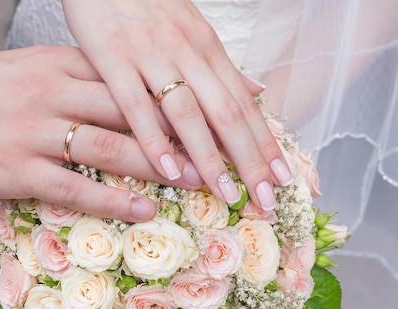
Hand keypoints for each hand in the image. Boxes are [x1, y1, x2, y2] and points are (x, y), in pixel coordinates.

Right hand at [0, 46, 202, 221]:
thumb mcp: (22, 72)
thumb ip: (69, 81)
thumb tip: (115, 97)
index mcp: (57, 65)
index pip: (130, 77)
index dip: (178, 92)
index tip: (217, 103)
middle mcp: (52, 94)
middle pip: (132, 111)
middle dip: (183, 132)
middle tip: (223, 151)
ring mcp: (34, 133)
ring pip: (111, 148)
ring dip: (159, 166)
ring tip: (198, 181)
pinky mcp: (15, 171)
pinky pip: (75, 188)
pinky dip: (114, 201)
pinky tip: (144, 209)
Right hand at [62, 0, 292, 209]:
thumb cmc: (147, 2)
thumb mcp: (193, 29)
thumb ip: (222, 67)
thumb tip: (258, 91)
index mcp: (207, 50)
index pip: (244, 105)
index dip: (266, 143)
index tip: (283, 178)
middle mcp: (187, 54)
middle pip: (226, 115)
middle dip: (250, 160)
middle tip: (266, 200)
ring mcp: (150, 56)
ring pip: (187, 113)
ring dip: (208, 158)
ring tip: (225, 194)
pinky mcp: (113, 58)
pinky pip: (134, 104)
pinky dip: (152, 137)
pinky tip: (166, 168)